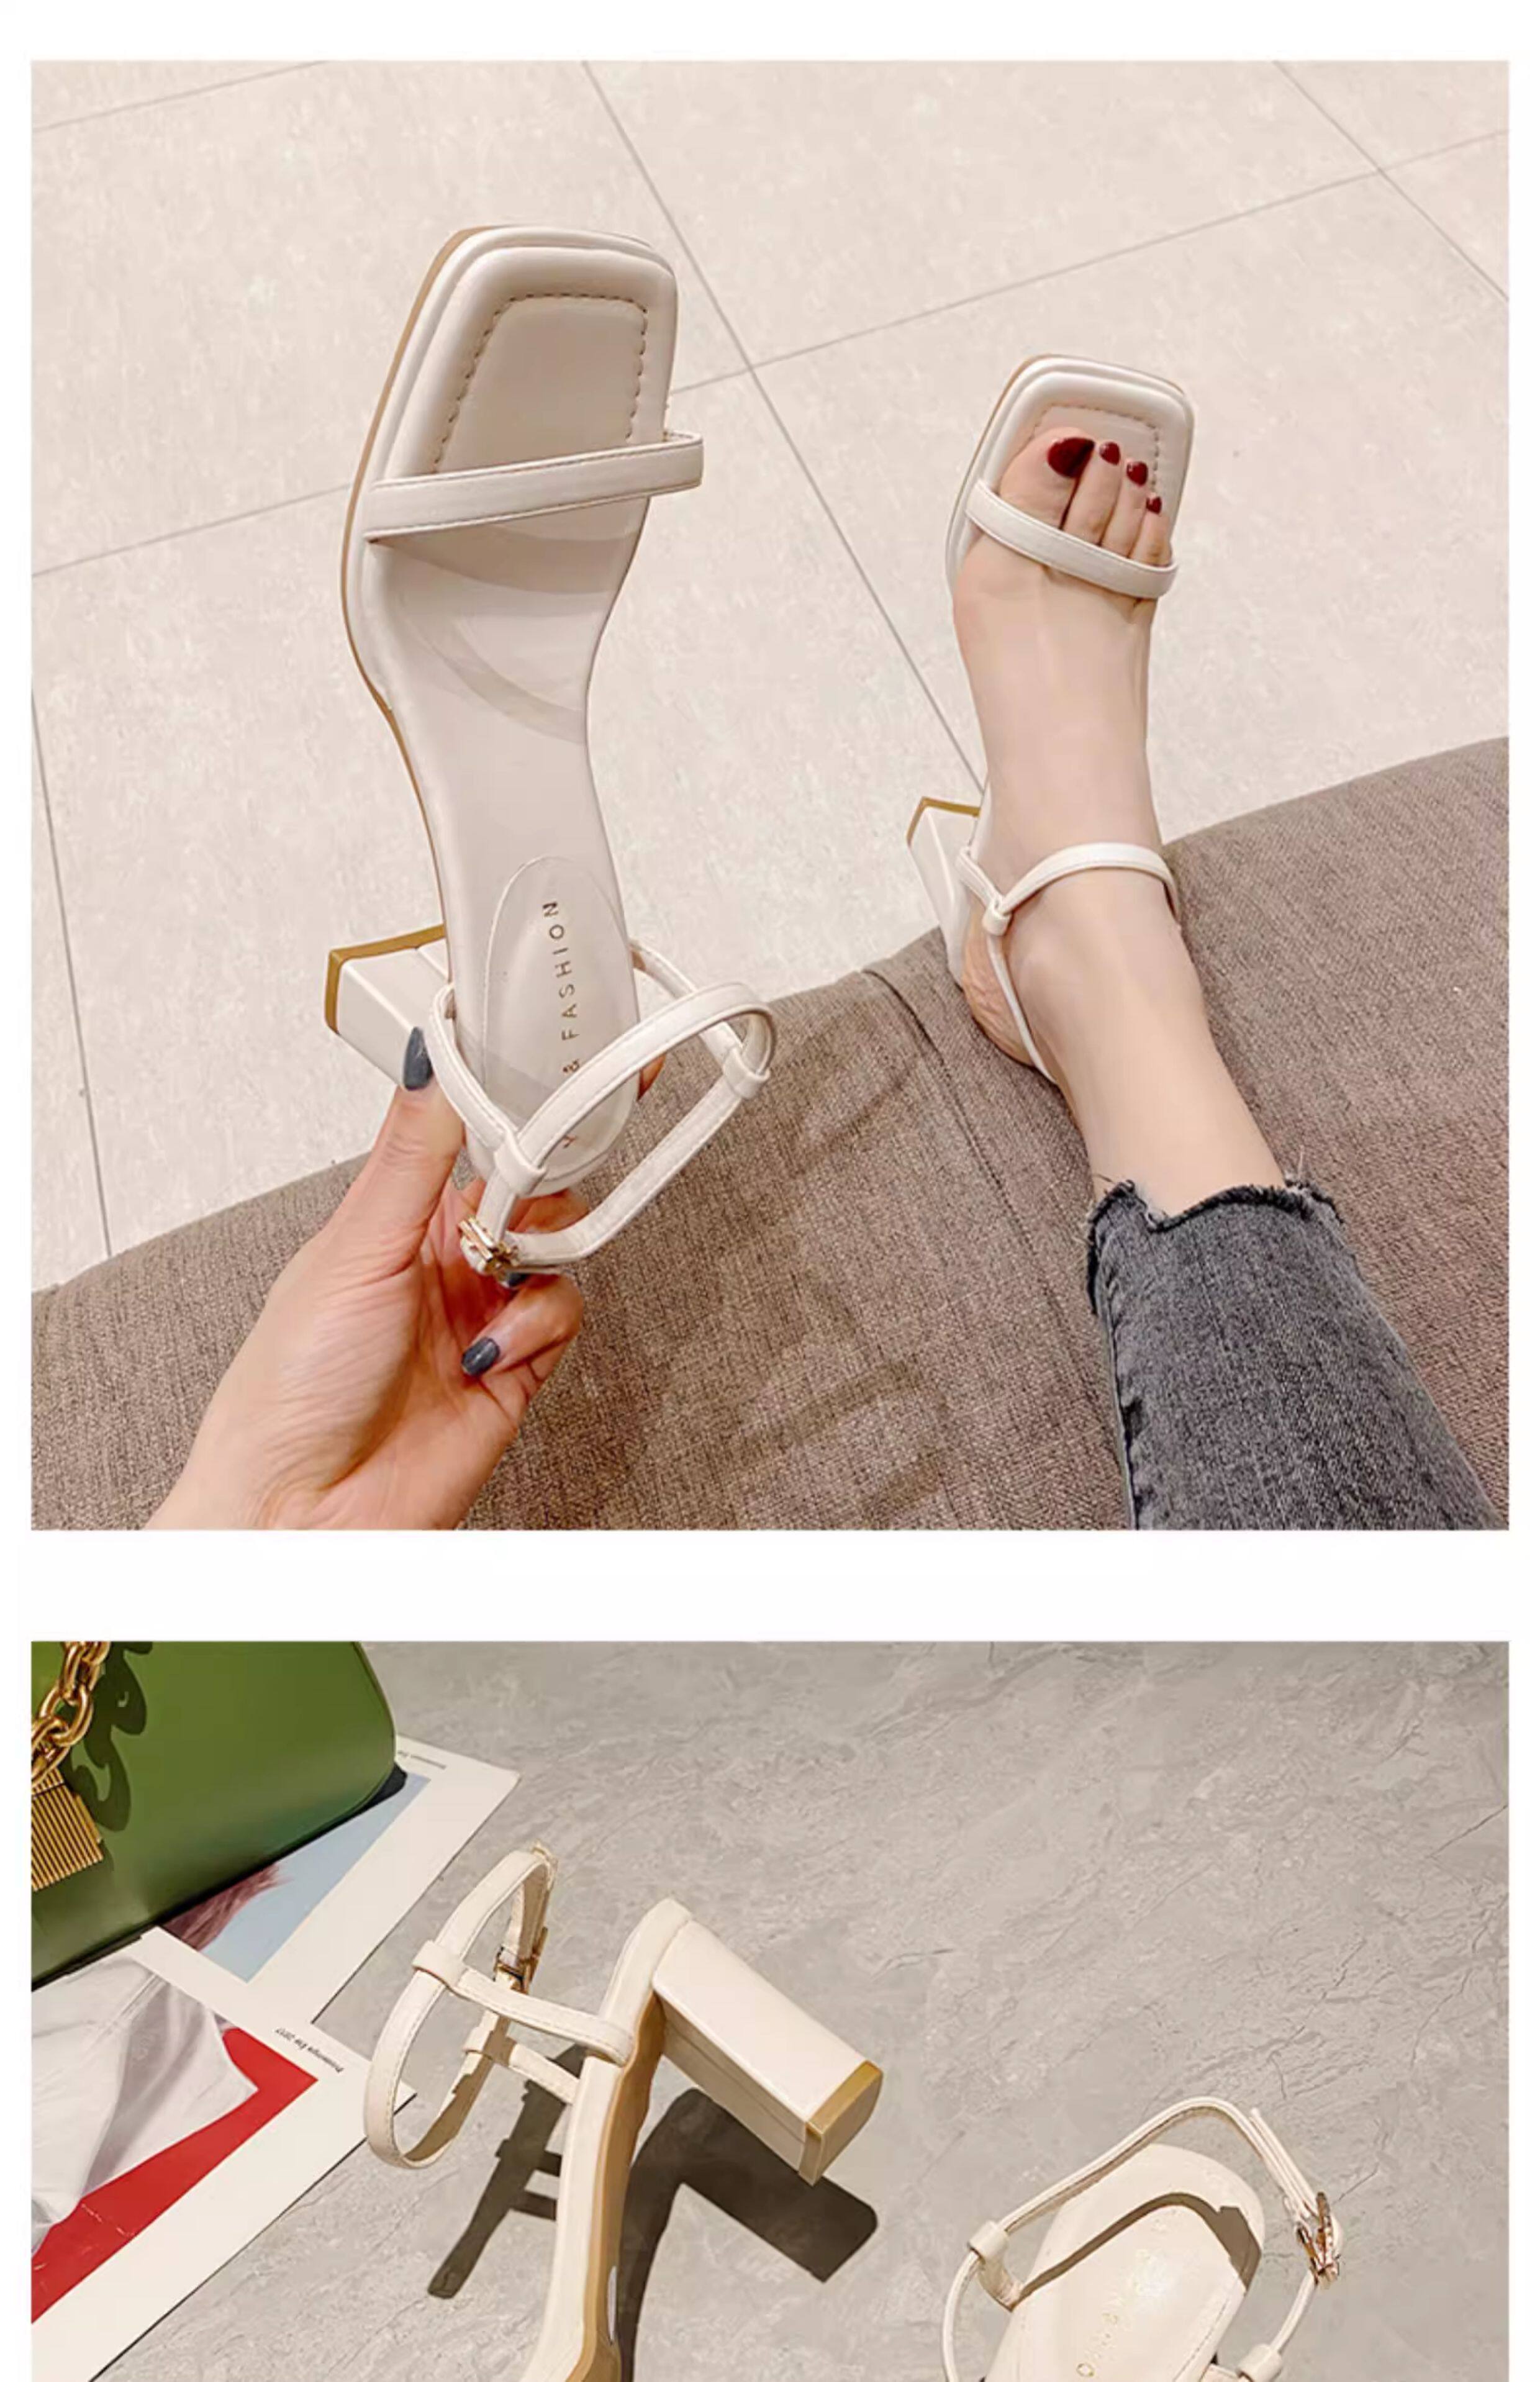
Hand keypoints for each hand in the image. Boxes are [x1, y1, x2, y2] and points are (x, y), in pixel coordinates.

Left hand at [150, 1051, 583, 1528]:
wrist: (304, 1511)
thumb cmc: (289, 1387)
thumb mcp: (353, 1246)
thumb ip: (412, 1154)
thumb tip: (432, 1058)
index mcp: (393, 1214)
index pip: (466, 1131)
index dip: (515, 1096)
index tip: (561, 1056)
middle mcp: (440, 1257)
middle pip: (527, 1185)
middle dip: (546, 1174)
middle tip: (554, 1167)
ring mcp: (480, 1311)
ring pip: (556, 1247)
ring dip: (539, 1256)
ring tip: (499, 1278)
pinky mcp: (514, 1368)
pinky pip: (561, 1314)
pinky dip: (539, 1325)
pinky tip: (492, 1349)